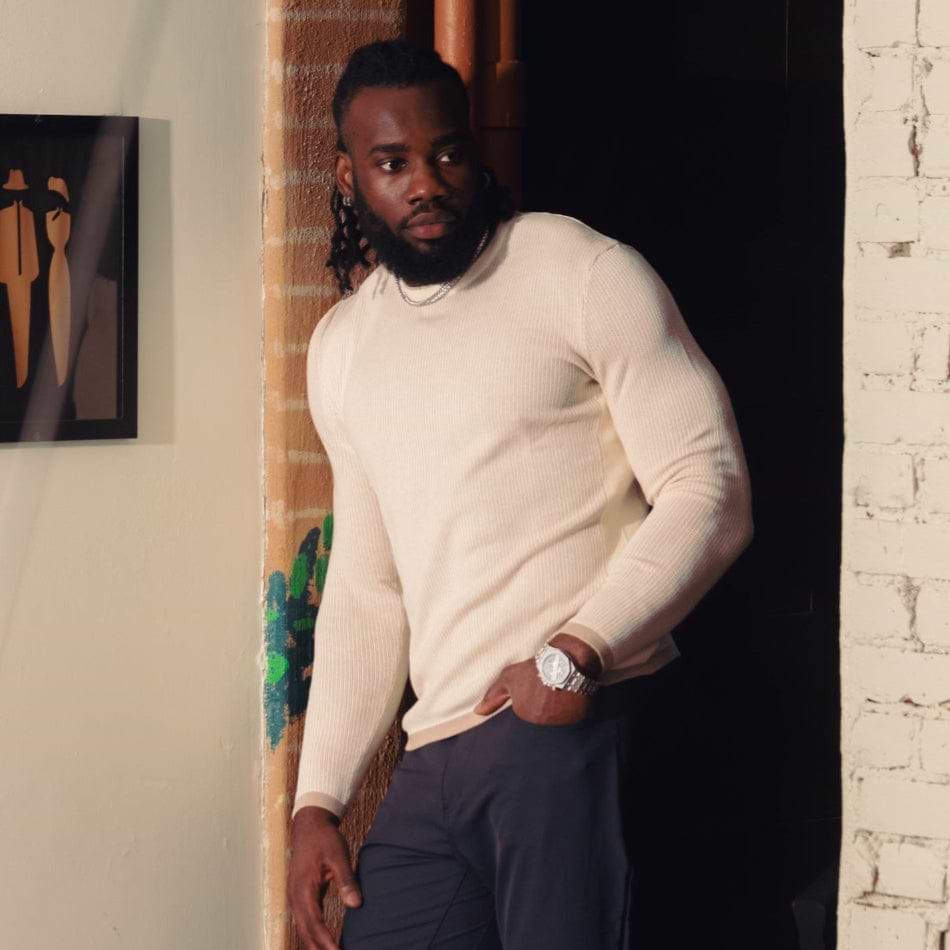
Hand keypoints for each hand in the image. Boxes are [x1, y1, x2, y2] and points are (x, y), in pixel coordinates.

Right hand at [288, 805, 361, 948]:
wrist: (309, 824)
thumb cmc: (324, 838)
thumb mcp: (338, 855)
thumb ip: (346, 880)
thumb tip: (356, 904)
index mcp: (304, 888)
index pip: (314, 922)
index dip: (325, 941)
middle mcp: (296, 896)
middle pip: (306, 931)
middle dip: (319, 948)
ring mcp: (295, 897)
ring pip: (303, 928)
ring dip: (315, 944)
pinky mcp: (299, 896)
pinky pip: (305, 920)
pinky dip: (313, 934)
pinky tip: (325, 942)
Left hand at [472, 634, 601, 724]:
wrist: (566, 657)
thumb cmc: (535, 666)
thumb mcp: (509, 676)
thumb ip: (492, 695)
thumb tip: (477, 712)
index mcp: (525, 712)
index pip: (527, 709)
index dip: (532, 694)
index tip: (536, 683)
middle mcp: (543, 720)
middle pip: (542, 714)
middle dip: (545, 701)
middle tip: (549, 684)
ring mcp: (563, 719)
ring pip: (560, 715)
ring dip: (561, 704)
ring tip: (562, 686)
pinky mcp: (581, 716)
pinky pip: (577, 714)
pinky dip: (576, 706)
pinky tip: (574, 691)